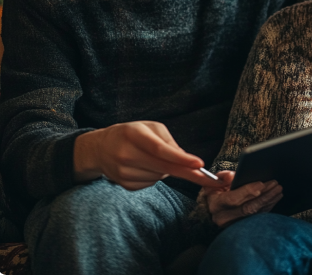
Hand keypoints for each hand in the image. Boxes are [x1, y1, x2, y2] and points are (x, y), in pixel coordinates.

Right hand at [74, 121, 220, 189]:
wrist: (101, 148)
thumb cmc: (131, 133)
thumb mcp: (149, 127)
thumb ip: (168, 141)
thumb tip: (187, 160)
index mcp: (133, 134)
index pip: (160, 149)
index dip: (180, 158)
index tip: (198, 163)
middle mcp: (126, 154)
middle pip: (163, 167)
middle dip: (189, 172)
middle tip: (211, 179)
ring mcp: (123, 172)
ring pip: (160, 176)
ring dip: (167, 170)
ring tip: (153, 158)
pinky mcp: (125, 185)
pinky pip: (152, 183)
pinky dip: (156, 176)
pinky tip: (145, 166)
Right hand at [201, 171, 282, 226]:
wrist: (214, 206)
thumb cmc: (216, 190)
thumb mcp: (216, 181)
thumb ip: (224, 177)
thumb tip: (234, 177)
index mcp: (216, 205)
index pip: (233, 199)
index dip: (247, 191)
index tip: (261, 184)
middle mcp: (224, 217)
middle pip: (248, 207)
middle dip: (264, 195)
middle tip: (275, 185)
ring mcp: (234, 224)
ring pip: (255, 213)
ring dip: (269, 200)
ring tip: (278, 189)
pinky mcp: (243, 226)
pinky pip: (258, 216)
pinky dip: (268, 206)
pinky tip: (275, 198)